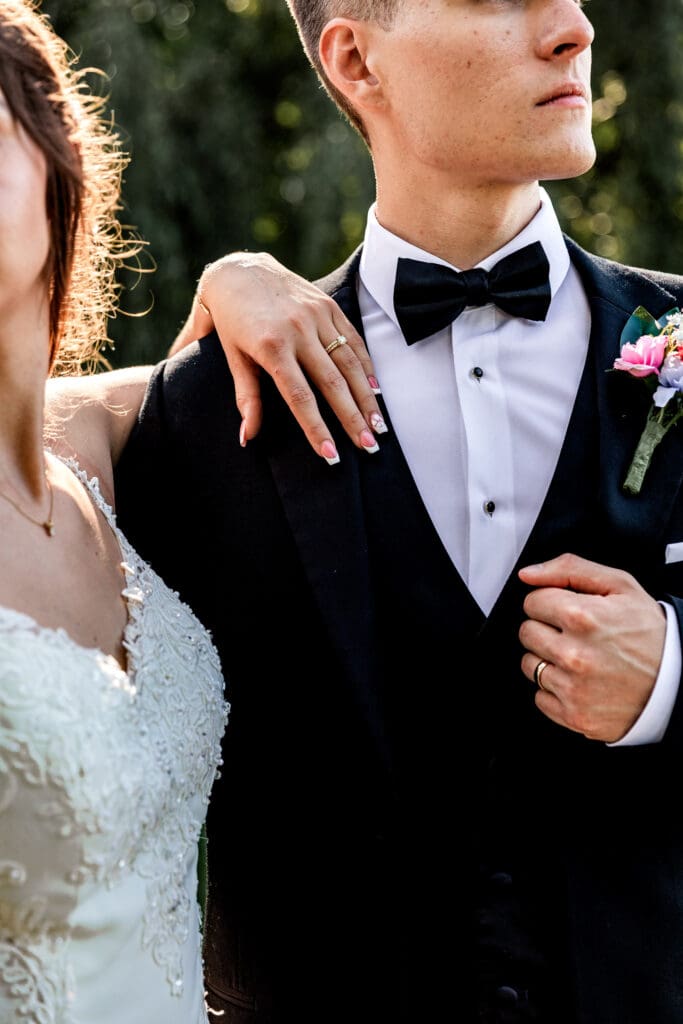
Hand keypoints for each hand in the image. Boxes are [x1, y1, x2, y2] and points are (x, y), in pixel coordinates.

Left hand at [169, 252, 385, 462]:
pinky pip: (353, 340)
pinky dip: (366, 367)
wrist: (237, 272)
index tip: (331, 455)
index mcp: (271, 346)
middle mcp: (298, 330)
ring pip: (349, 362)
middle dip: (352, 418)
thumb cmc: (231, 322)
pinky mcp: (328, 305)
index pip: (299, 397)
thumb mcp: (232, 358)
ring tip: (379, 426)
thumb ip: (246, 398)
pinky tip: (376, 391)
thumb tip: (248, 438)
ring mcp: (316, 315)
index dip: (316, 428)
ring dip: (367, 397)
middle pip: (332, 383)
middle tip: (369, 447)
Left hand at [518, 553, 666, 742]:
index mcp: (582, 617)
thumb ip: (569, 569)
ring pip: (529, 664)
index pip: (532, 602)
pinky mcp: (573, 714)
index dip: (550, 602)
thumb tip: (528, 575)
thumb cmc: (649, 633)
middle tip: (574, 633)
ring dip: (548, 659)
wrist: (675, 682)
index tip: (567, 610)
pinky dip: (555, 688)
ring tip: (578, 656)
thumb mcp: (620, 586)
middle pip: (526, 632)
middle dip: (546, 628)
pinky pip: (539, 696)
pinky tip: (579, 680)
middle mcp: (574, 654)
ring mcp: (572, 687)